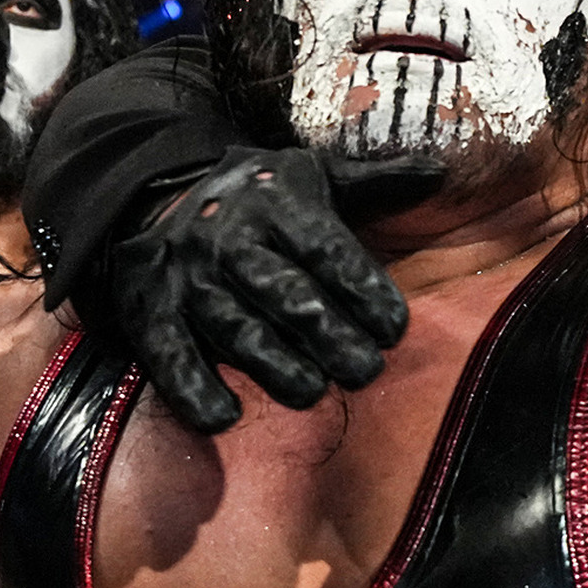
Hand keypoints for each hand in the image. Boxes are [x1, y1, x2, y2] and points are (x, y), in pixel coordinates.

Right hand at [109, 146, 443, 432]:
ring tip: (312, 392)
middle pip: (283, 291)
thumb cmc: (260, 200)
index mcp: (274, 200)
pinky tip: (224, 417)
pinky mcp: (148, 309)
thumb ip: (376, 182)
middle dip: (328, 333)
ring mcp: (185, 275)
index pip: (325, 247)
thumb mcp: (314, 177)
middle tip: (365, 370)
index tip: (396, 327)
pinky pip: (168, 353)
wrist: (152, 195)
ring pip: (233, 325)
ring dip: (272, 363)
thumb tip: (439, 171)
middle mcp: (227, 235)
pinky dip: (192, 386)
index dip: (362, 287)